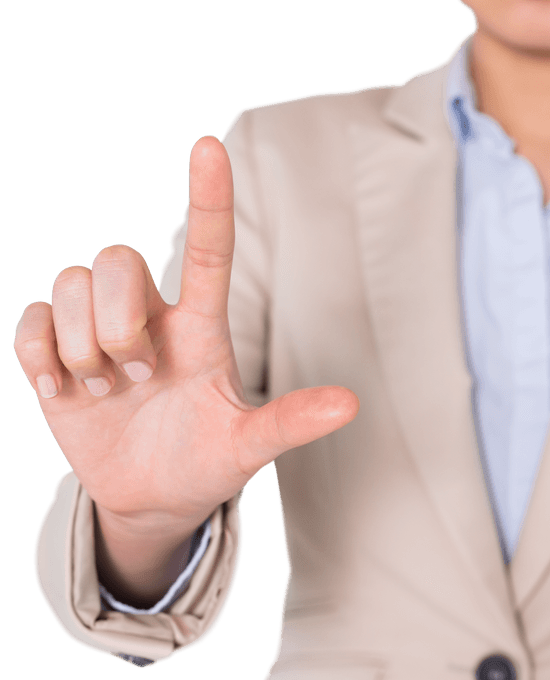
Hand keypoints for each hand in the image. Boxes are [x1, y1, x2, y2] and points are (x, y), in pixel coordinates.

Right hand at [14, 137, 358, 532]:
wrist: (152, 496)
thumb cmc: (207, 462)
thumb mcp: (248, 447)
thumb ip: (289, 423)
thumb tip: (350, 406)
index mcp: (202, 326)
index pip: (209, 250)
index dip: (208, 198)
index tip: (209, 146)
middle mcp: (151, 315)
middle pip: (117, 259)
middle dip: (119, 321)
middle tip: (142, 378)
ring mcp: (100, 331)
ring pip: (70, 280)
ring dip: (85, 346)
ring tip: (108, 391)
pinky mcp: (56, 351)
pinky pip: (32, 320)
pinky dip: (41, 356)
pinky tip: (63, 392)